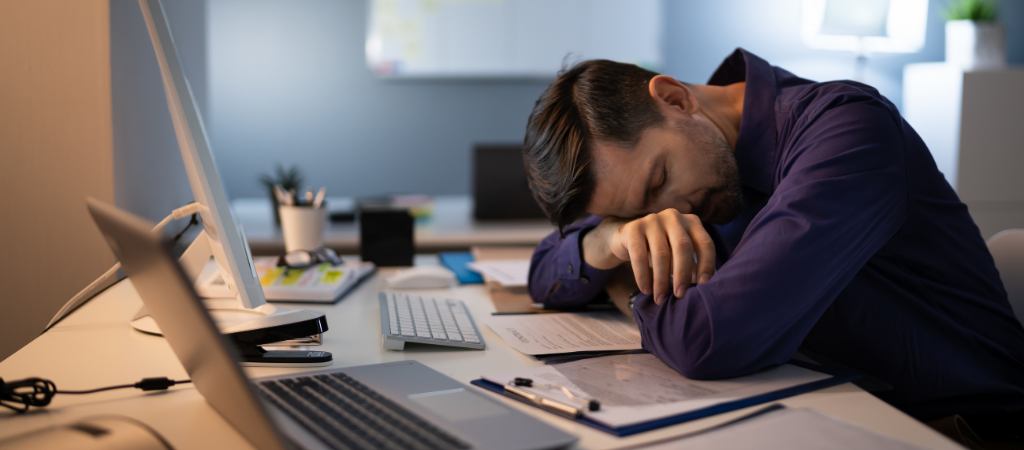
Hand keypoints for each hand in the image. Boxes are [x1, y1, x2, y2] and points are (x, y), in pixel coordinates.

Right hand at [583, 209, 715, 304]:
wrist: (627, 239)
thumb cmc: (660, 250)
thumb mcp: (679, 255)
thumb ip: (692, 265)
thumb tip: (701, 286)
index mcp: (691, 222)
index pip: (705, 243)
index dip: (707, 263)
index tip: (704, 284)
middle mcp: (673, 217)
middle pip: (683, 247)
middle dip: (682, 274)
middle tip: (679, 295)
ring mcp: (652, 220)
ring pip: (661, 254)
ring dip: (661, 280)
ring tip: (660, 299)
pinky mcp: (634, 228)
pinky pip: (639, 255)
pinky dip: (643, 276)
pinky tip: (646, 290)